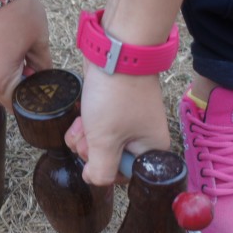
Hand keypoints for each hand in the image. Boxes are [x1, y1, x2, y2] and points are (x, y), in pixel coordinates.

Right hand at [0, 0, 51, 110]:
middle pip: (1, 96)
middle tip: (34, 73)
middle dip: (18, 90)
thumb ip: (43, 63)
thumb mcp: (39, 39)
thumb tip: (44, 73)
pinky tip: (6, 53)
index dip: (31, 98)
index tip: (41, 87)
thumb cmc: (16, 11)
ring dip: (5, 80)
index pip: (17, 103)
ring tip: (21, 61)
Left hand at [64, 67, 170, 185]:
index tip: (97, 155)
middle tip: (90, 134)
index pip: (126, 176)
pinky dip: (85, 123)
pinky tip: (80, 116)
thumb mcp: (105, 140)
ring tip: (84, 122)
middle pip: (110, 159)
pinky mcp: (113, 109)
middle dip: (92, 149)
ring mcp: (128, 122)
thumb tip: (94, 180)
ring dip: (85, 136)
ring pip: (99, 143)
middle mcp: (143, 137)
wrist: (115, 52)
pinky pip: (96, 127)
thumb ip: (101, 169)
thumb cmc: (116, 95)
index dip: (106, 169)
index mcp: (152, 149)